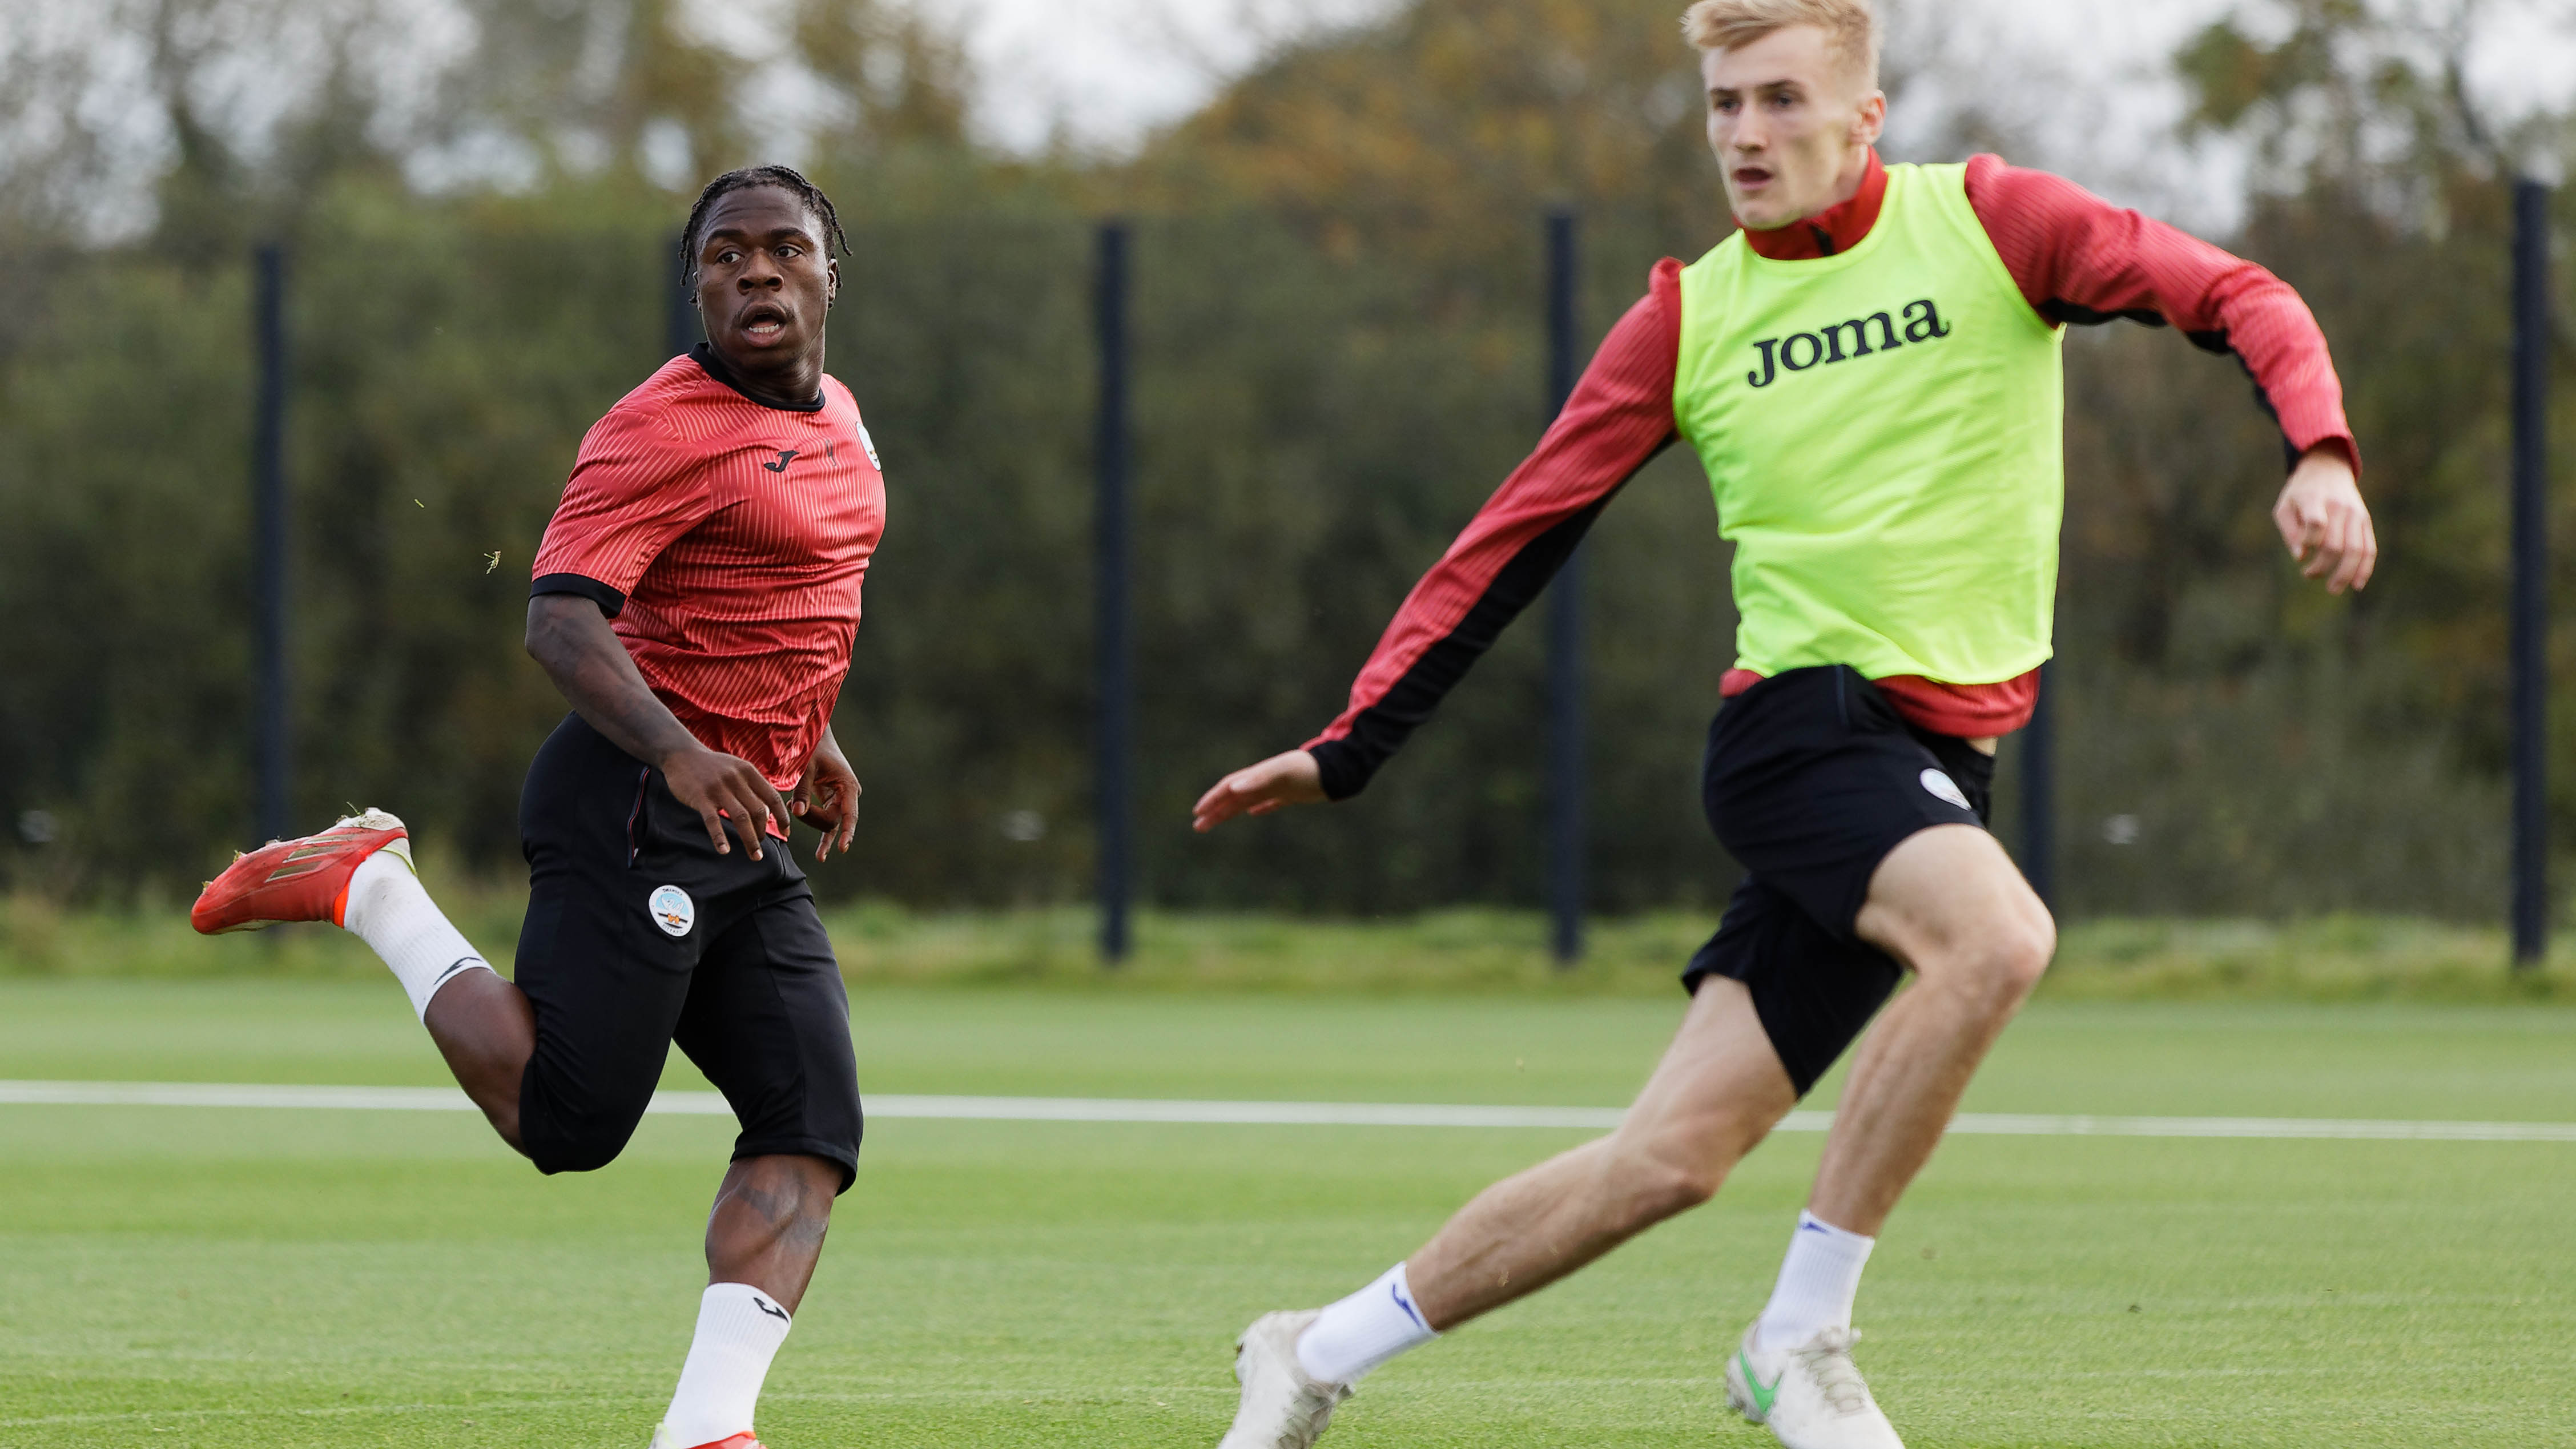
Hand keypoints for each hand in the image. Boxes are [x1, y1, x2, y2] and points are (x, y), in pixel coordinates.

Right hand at [661, 745, 794, 860]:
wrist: (682, 755)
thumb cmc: (713, 766)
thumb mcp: (737, 769)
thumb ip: (752, 787)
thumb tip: (769, 813)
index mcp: (749, 772)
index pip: (772, 797)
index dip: (782, 816)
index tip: (786, 832)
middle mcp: (736, 779)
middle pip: (758, 811)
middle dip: (762, 833)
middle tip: (760, 848)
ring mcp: (718, 788)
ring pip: (741, 818)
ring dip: (750, 840)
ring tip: (754, 855)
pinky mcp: (701, 797)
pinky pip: (713, 821)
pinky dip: (720, 837)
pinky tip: (724, 851)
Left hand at [792, 730, 861, 861]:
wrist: (814, 737)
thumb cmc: (812, 749)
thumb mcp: (805, 768)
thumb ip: (801, 791)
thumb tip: (797, 813)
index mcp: (847, 785)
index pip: (849, 814)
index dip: (847, 832)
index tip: (842, 848)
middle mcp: (848, 794)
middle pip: (834, 821)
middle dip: (813, 819)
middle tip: (792, 803)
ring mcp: (841, 798)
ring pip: (829, 823)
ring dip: (810, 820)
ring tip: (797, 814)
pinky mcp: (831, 800)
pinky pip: (827, 820)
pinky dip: (821, 832)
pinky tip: (821, 854)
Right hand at [1192, 749, 1326, 832]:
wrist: (1338, 770)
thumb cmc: (1309, 769)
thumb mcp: (1282, 772)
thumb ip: (1258, 779)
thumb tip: (1233, 789)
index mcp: (1258, 776)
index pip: (1229, 788)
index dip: (1212, 800)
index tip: (1198, 814)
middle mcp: (1265, 781)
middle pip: (1233, 797)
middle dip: (1214, 811)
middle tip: (1198, 827)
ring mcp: (1277, 787)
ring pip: (1247, 801)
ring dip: (1229, 812)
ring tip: (1215, 823)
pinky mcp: (1292, 794)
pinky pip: (1270, 802)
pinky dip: (1259, 808)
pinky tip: (1253, 813)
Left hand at [2272, 446, 2376, 594]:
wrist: (2328, 469)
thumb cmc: (2300, 493)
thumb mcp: (2284, 507)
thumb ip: (2290, 531)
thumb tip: (2300, 557)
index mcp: (2315, 499)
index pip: (2316, 524)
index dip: (2309, 543)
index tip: (2301, 554)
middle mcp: (2339, 507)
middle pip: (2335, 544)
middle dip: (2322, 566)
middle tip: (2308, 575)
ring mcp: (2355, 514)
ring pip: (2356, 549)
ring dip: (2345, 573)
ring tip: (2333, 589)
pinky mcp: (2365, 521)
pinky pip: (2370, 547)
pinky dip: (2365, 567)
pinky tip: (2357, 584)